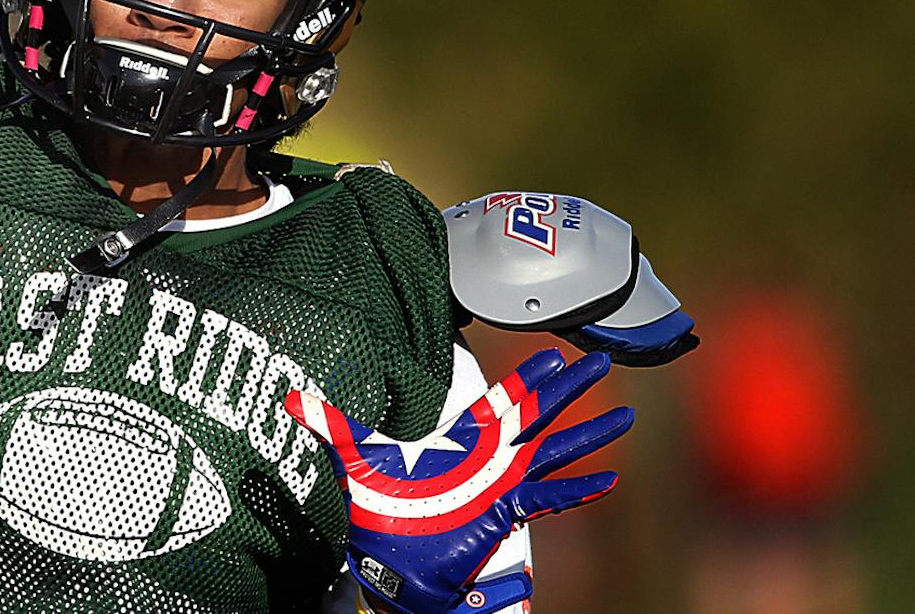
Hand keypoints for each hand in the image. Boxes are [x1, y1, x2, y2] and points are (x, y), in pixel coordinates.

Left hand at [287, 349, 631, 613]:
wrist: (390, 563)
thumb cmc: (381, 511)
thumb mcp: (355, 457)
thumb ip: (330, 424)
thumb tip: (291, 399)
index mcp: (462, 438)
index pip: (501, 397)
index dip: (527, 374)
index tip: (554, 351)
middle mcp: (489, 457)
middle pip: (538, 413)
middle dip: (571, 388)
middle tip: (601, 360)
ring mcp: (503, 485)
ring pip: (554, 452)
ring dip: (589, 437)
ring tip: (623, 419)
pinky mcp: (505, 514)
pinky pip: (549, 499)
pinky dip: (578, 490)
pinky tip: (607, 480)